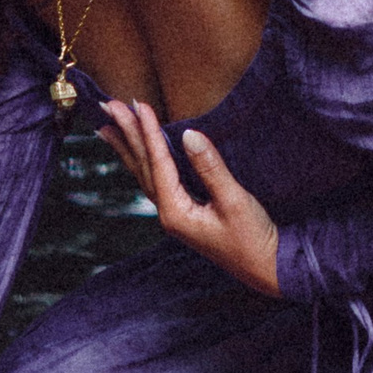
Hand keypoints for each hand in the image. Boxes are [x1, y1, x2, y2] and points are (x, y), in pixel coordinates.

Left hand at [104, 99, 281, 295]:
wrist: (265, 269)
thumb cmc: (252, 238)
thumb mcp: (234, 201)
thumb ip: (210, 167)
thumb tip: (189, 134)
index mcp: (176, 212)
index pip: (158, 163)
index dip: (148, 131)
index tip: (138, 104)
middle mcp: (168, 213)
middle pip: (142, 167)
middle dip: (126, 134)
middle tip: (107, 106)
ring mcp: (174, 215)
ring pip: (144, 174)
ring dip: (127, 148)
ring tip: (107, 126)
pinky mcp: (184, 213)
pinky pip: (155, 181)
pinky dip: (142, 162)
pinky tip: (137, 154)